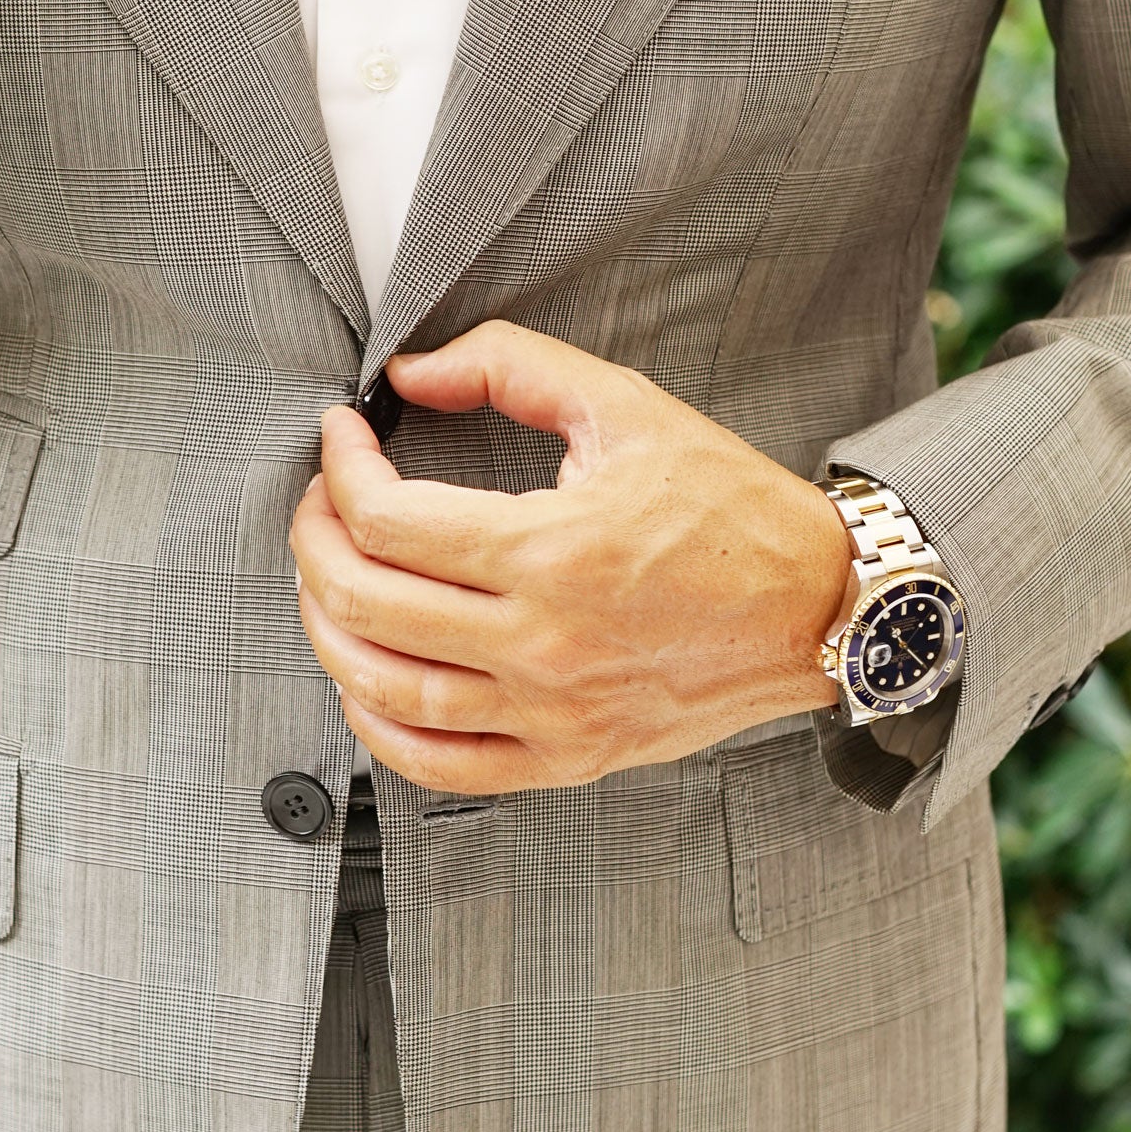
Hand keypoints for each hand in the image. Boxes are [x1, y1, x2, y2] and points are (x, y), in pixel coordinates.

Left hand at [289, 322, 856, 793]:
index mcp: (551, 551)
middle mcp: (542, 642)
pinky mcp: (567, 755)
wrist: (816, 604)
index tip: (343, 439)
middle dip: (314, 543)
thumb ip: (509, 366)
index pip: (387, 520)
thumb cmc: (728, 509)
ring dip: (328, 632)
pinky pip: (441, 765)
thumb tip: (410, 372)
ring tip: (327, 582)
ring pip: (386, 689)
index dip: (340, 470)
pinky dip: (380, 730)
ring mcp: (551, 711)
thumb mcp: (624, 406)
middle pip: (367, 602)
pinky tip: (365, 683)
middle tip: (319, 503)